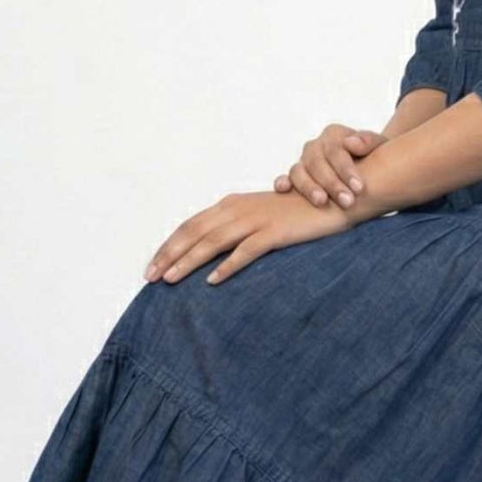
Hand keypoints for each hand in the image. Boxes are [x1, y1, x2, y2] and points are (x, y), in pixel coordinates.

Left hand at [143, 187, 368, 287]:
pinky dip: (227, 266)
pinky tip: (212, 281)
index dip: (168, 245)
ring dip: (189, 262)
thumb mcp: (260, 216)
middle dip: (169, 255)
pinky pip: (246, 251)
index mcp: (231, 204)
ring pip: (213, 242)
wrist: (332, 199)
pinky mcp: (275, 232)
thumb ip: (236, 228)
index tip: (151, 266)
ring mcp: (256, 220)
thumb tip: (211, 250)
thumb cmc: (296, 212)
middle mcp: (238, 209)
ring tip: (170, 280)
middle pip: (194, 233)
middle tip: (149, 277)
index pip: (190, 225)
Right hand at [274, 124, 386, 210]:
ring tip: (322, 202)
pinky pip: (286, 177)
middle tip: (347, 202)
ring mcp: (303, 161)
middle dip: (332, 184)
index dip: (347, 169)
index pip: (337, 151)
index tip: (359, 188)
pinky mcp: (296, 176)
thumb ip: (369, 141)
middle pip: (317, 163)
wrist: (366, 167)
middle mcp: (316, 146)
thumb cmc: (374, 157)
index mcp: (334, 134)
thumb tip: (352, 143)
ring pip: (299, 171)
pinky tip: (283, 189)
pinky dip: (282, 182)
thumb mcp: (380, 146)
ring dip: (309, 187)